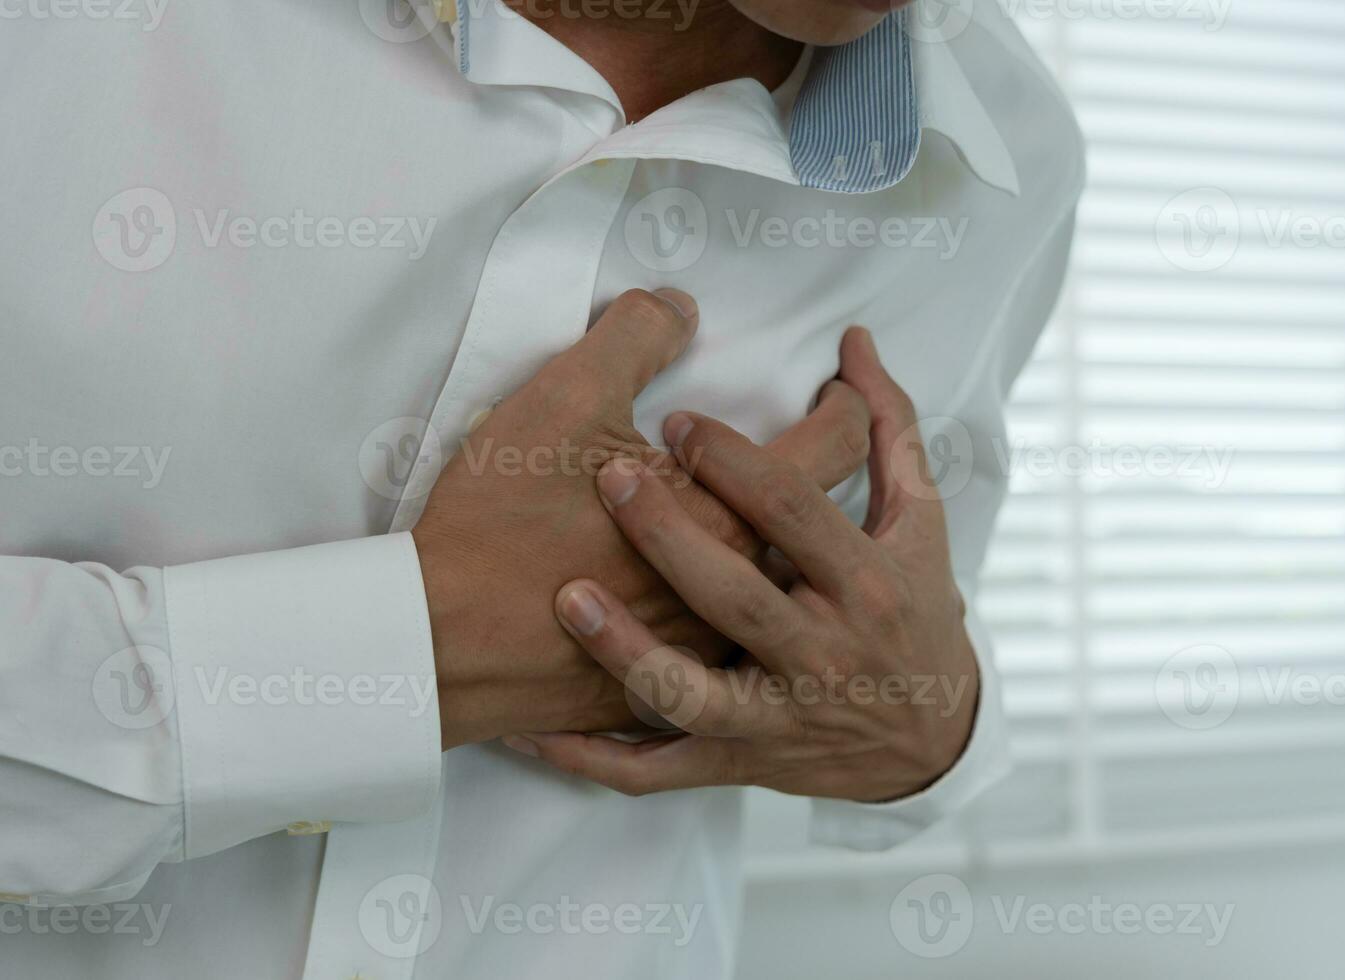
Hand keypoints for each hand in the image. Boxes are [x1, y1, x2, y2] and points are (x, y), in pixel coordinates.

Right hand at [412, 289, 871, 749]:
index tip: (841, 389)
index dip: (848, 405)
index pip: (834, 449)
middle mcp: (743, 592)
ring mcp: (711, 651)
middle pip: (822, 523)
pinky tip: (717, 592)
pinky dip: (739, 611)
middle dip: (831, 474)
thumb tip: (681, 306)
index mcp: (735, 517)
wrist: (445, 646)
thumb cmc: (504, 523)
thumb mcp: (564, 400)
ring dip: (788, 547)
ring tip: (768, 514)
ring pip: (782, 592)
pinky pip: (729, 650)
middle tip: (822, 441)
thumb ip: (635, 337)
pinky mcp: (674, 690)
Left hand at [504, 327, 978, 802]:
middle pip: (737, 595)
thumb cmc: (917, 613)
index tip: (678, 423)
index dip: (735, 463)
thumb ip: (887, 429)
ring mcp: (776, 718)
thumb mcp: (921, 520)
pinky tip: (531, 728)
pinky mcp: (740, 764)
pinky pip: (657, 771)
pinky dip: (593, 758)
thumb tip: (856, 344)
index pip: (795, 513)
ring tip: (569, 596)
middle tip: (609, 477)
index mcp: (865, 585)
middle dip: (669, 535)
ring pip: (690, 695)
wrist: (932, 742)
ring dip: (626, 651)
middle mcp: (822, 656)